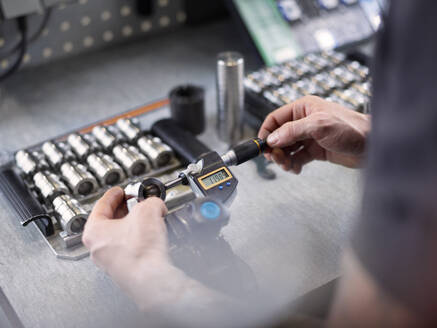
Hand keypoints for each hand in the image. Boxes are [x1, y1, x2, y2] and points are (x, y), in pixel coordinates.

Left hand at [82, 187, 225, 312]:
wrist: (150, 278)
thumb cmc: (140, 250)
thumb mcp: (148, 210)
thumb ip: (151, 201)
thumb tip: (156, 204)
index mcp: (94, 231)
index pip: (101, 205)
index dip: (114, 194)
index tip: (120, 191)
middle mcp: (98, 248)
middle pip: (109, 221)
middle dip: (125, 210)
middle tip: (135, 203)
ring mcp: (109, 261)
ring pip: (119, 236)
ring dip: (132, 225)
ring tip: (147, 218)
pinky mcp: (124, 270)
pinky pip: (128, 249)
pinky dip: (137, 240)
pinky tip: (150, 237)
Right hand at [258, 96, 370, 172]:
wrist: (372, 145)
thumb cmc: (352, 129)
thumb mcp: (318, 126)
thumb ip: (293, 131)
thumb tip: (272, 139)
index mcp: (304, 108)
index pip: (276, 118)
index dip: (267, 132)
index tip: (262, 146)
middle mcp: (304, 121)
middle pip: (279, 135)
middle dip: (275, 149)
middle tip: (277, 160)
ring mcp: (310, 136)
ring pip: (287, 148)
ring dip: (284, 159)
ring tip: (288, 166)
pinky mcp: (316, 150)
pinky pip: (297, 158)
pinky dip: (294, 164)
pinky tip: (297, 169)